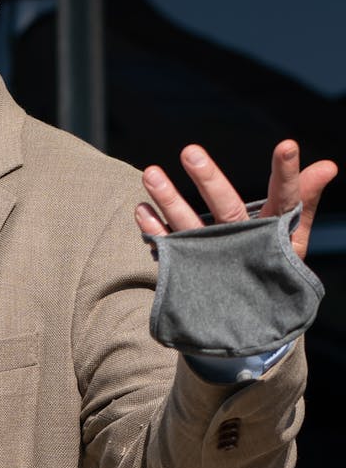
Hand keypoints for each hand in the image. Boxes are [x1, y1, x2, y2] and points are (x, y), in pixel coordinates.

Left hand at [134, 141, 336, 259]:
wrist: (251, 322)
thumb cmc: (272, 265)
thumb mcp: (292, 235)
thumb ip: (302, 197)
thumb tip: (329, 165)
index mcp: (275, 234)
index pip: (286, 198)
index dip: (286, 174)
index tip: (288, 145)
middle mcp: (243, 245)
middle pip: (227, 210)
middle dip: (209, 180)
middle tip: (189, 151)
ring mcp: (213, 260)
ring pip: (189, 227)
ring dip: (168, 200)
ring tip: (150, 173)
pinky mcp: (189, 271)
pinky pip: (167, 248)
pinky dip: (153, 230)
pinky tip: (140, 209)